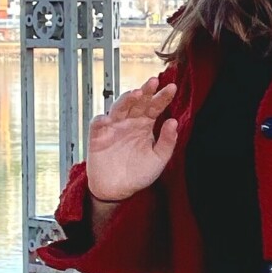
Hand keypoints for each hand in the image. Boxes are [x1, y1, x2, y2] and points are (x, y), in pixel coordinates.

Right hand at [85, 76, 179, 201]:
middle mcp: (129, 122)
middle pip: (137, 102)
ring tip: (136, 93)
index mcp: (145, 124)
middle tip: (153, 81)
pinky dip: (100, 120)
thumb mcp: (159, 160)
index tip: (172, 87)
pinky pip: (97, 125)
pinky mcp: (98, 137)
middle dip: (145, 90)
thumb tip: (173, 121)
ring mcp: (113, 127)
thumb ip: (168, 142)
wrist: (117, 191)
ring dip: (126, 99)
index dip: (163, 96)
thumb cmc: (138, 174)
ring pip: (119, 107)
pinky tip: (107, 119)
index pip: (155, 106)